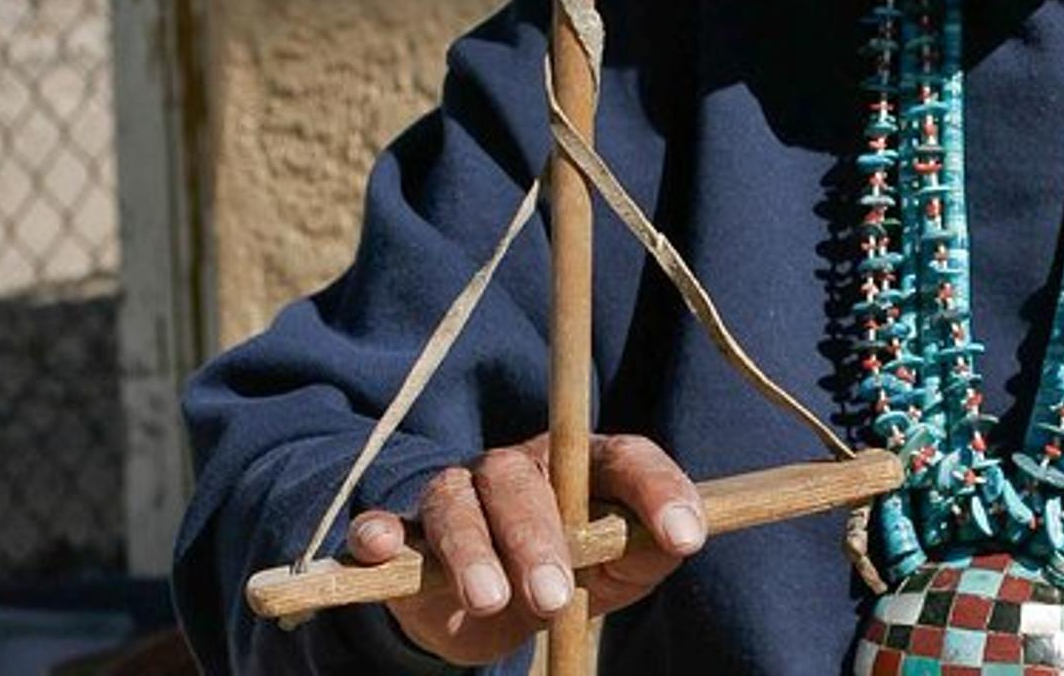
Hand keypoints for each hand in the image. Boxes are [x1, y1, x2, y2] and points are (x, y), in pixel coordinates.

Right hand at [346, 433, 706, 665]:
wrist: (490, 606)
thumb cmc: (570, 570)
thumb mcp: (616, 570)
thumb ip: (646, 552)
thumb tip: (677, 540)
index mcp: (580, 466)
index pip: (622, 459)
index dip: (657, 491)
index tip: (687, 538)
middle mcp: (517, 469)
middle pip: (523, 483)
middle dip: (539, 538)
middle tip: (556, 596)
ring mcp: (457, 495)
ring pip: (456, 503)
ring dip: (472, 550)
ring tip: (492, 599)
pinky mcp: (403, 534)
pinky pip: (384, 524)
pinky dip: (376, 532)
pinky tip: (378, 547)